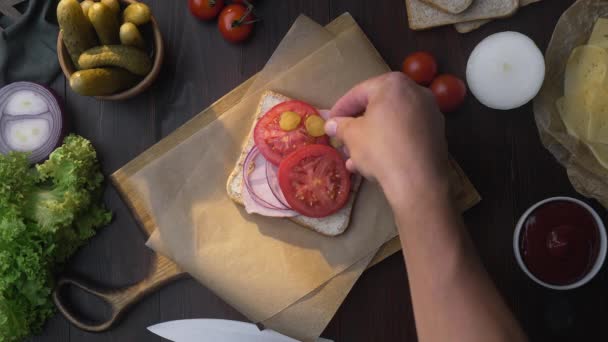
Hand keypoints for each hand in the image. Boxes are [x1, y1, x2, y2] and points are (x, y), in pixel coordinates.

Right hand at [325, 72, 449, 207]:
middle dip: (357, 125)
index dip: (341, 108)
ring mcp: (430, 112)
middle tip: (343, 140)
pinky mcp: (437, 133)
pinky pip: (406, 133)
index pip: (359, 92)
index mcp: (393, 84)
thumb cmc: (380, 149)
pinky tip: (375, 162)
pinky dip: (390, 143)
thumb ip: (340, 126)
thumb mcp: (352, 135)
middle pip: (378, 106)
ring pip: (392, 122)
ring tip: (354, 158)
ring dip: (372, 137)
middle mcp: (416, 92)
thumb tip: (331, 124)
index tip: (330, 122)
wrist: (418, 180)